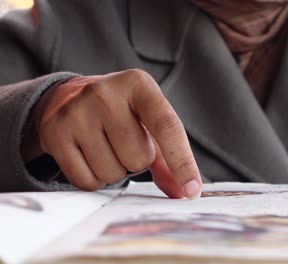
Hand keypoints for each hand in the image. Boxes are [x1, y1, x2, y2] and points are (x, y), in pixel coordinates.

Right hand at [30, 69, 200, 197]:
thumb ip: (169, 158)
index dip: (182, 161)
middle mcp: (105, 92)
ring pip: (112, 173)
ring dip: (115, 171)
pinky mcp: (55, 132)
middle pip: (138, 158)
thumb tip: (185, 192)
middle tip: (124, 143)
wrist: (69, 98)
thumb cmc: (121, 114)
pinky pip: (86, 181)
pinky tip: (89, 156)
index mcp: (138, 84)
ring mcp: (76, 111)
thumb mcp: (148, 123)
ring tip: (106, 147)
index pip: (167, 126)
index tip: (192, 190)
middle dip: (137, 161)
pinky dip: (94, 179)